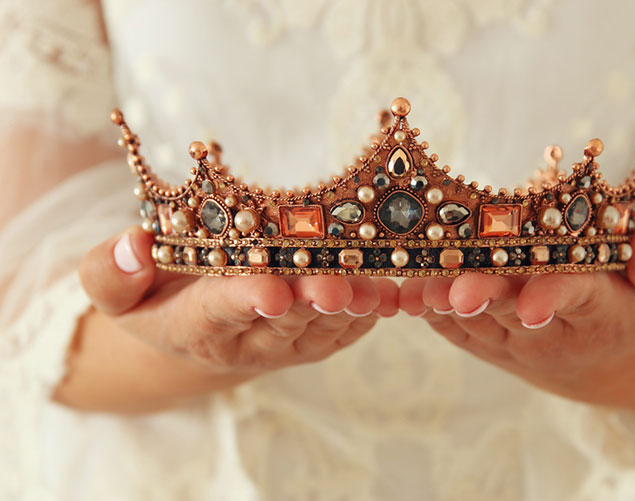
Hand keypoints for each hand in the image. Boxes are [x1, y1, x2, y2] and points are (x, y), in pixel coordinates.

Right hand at [79, 227, 398, 376]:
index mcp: (197, 325)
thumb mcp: (116, 292)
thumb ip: (110, 274)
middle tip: (334, 284)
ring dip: (355, 301)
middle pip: (287, 316)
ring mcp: (295, 340)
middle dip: (311, 298)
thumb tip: (132, 244)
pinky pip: (357, 322)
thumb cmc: (158, 299)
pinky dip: (379, 302)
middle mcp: (252, 338)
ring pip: (329, 320)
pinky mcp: (327, 335)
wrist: (206, 330)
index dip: (245, 300)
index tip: (268, 290)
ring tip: (378, 280)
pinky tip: (399, 281)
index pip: (220, 312)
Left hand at [398, 229, 634, 415]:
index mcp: (598, 312)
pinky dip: (423, 305)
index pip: (576, 300)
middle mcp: (545, 328)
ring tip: (419, 286)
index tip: (534, 306)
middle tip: (460, 292)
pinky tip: (401, 289)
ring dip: (443, 298)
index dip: (553, 298)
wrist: (594, 352)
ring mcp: (505, 334)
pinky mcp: (476, 335)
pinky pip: (446, 324)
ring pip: (470, 314)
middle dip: (485, 294)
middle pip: (511, 306)